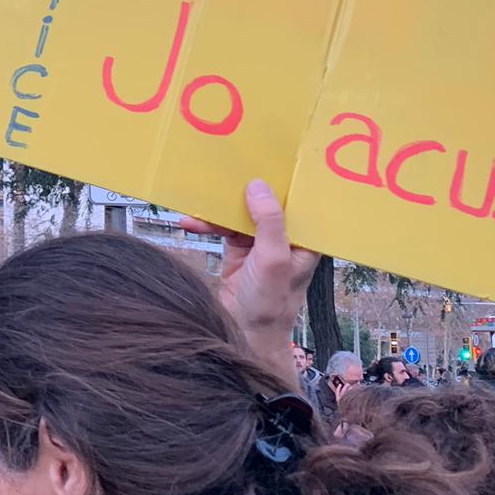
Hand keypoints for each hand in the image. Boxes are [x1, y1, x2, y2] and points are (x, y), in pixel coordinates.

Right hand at [181, 180, 321, 380]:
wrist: (243, 338)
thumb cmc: (268, 305)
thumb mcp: (273, 259)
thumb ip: (269, 222)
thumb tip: (258, 185)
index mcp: (304, 239)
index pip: (298, 201)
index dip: (285, 180)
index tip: (268, 156)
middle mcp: (285, 239)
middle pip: (265, 203)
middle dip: (245, 189)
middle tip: (224, 170)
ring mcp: (260, 245)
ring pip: (240, 215)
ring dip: (218, 210)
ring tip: (196, 206)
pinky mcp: (238, 252)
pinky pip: (222, 229)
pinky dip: (207, 225)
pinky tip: (190, 222)